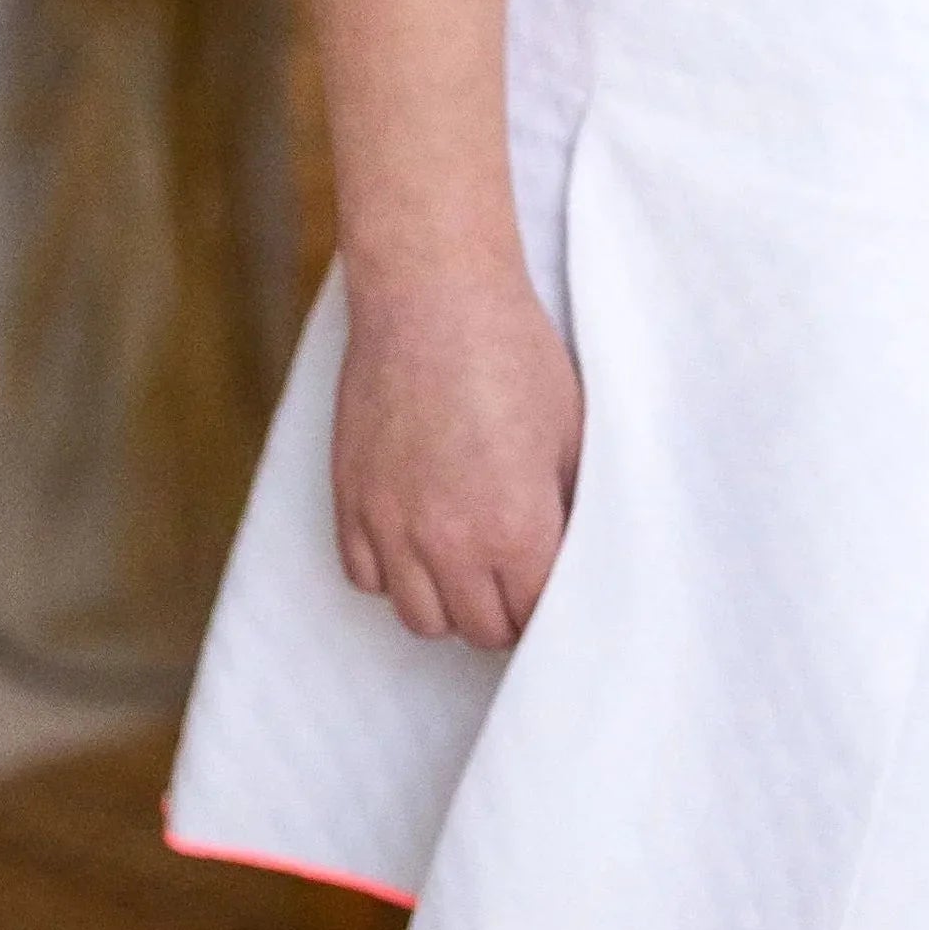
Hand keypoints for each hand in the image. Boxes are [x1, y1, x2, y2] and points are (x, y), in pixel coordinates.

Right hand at [332, 268, 584, 648]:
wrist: (434, 298)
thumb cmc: (515, 355)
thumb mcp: (571, 432)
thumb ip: (571, 509)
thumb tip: (577, 555)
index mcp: (516, 529)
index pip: (535, 616)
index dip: (552, 606)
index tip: (557, 589)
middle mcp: (449, 543)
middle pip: (480, 630)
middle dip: (506, 613)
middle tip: (520, 583)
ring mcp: (392, 526)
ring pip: (420, 618)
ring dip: (450, 604)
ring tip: (471, 568)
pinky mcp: (351, 502)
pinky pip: (367, 578)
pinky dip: (394, 574)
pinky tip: (419, 541)